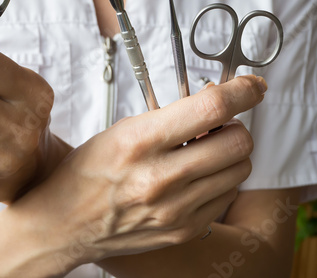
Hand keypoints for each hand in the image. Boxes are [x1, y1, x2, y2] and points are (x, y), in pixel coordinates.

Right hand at [11, 76, 265, 270]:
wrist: (65, 224)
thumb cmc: (86, 174)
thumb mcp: (120, 132)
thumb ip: (167, 119)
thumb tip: (212, 106)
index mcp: (140, 141)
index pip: (210, 107)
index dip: (242, 91)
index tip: (251, 87)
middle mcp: (160, 177)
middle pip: (237, 141)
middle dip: (235, 126)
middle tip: (217, 126)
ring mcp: (175, 208)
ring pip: (239, 169)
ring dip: (229, 155)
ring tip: (202, 154)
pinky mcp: (183, 230)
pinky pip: (226, 196)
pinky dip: (219, 182)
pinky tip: (194, 179)